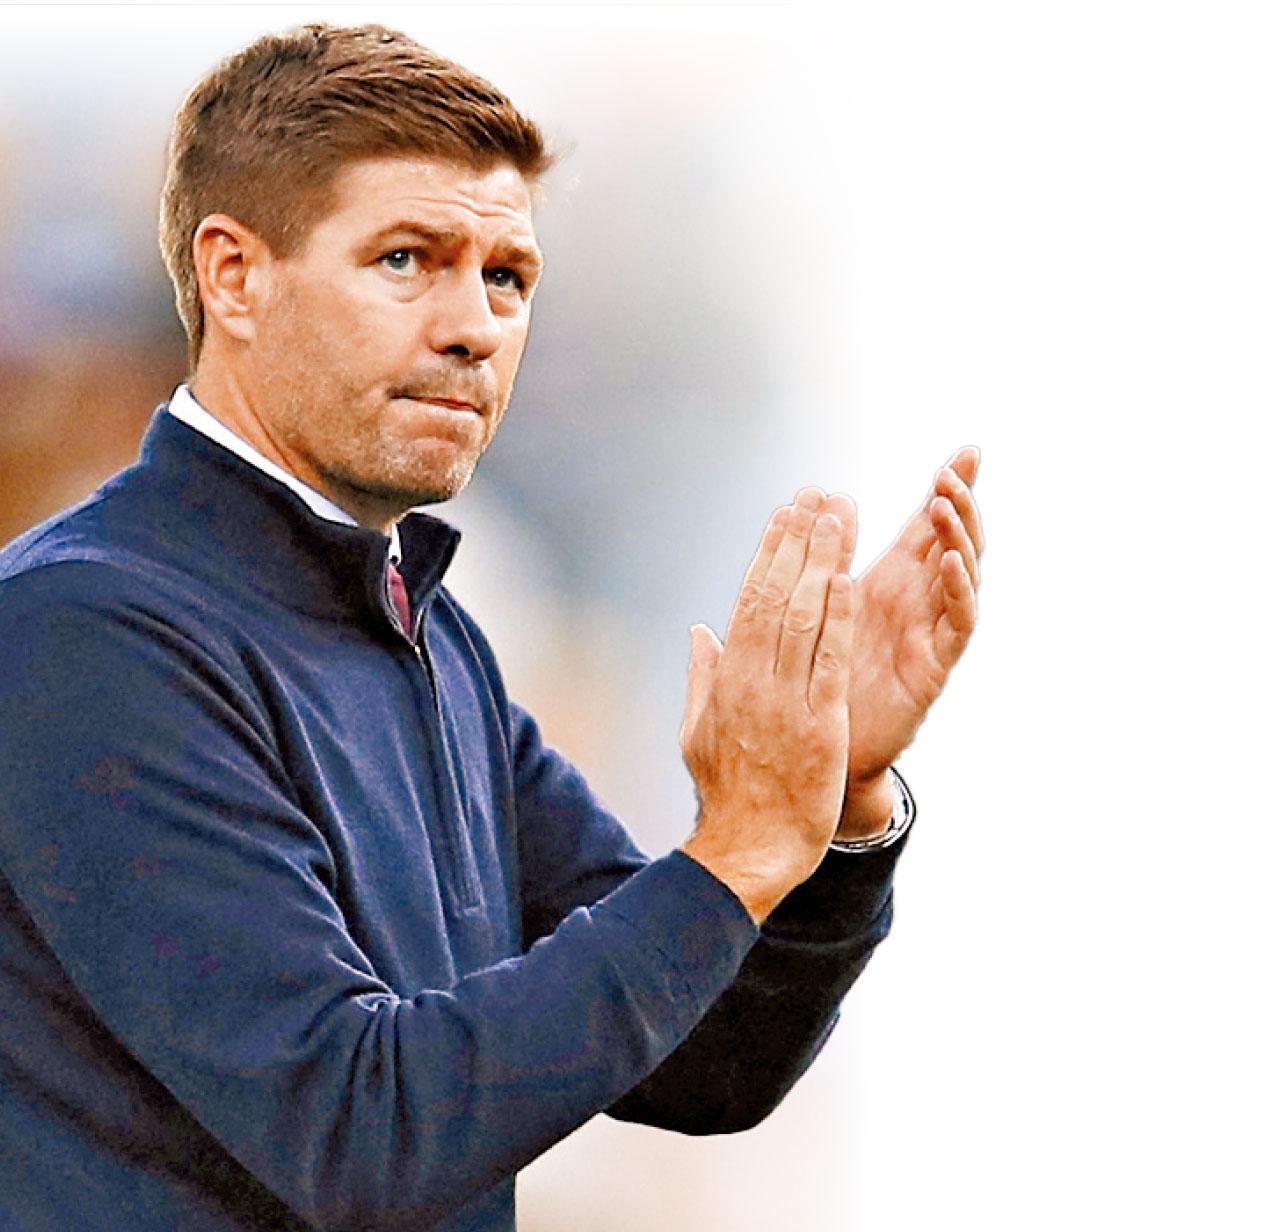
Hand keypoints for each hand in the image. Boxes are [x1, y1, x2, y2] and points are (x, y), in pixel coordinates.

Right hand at [680, 491, 856, 922]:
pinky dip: (837, 618)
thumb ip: (701, 675)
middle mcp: (752, 680)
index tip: (785, 515)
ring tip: (838, 518)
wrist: (748, 848)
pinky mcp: (817, 725)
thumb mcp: (698, 731)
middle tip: (817, 497)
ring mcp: (783, 701)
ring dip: (820, 562)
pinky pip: (827, 661)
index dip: (768, 553)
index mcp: (727, 678)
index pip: (748, 600)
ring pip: (801, 617)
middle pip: (774, 595)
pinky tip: (849, 579)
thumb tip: (698, 631)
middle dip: (797, 542)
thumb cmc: (728, 792)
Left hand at [827, 448, 983, 837]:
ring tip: (946, 503)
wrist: (826, 752)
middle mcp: (918, 603)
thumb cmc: (823, 681)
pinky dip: (960, 590)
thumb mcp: (822, 609)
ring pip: (962, 575)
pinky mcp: (936, 666)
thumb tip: (815, 512)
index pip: (926, 526)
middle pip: (954, 541)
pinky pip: (958, 623)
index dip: (947, 488)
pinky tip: (953, 562)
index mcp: (892, 584)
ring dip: (958, 537)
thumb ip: (824, 565)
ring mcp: (932, 632)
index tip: (967, 449)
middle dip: (959, 502)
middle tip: (955, 470)